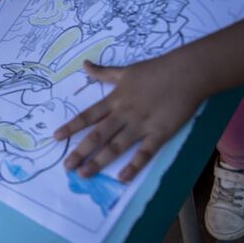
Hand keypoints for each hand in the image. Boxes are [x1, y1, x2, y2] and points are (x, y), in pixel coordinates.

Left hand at [57, 57, 206, 181]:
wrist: (187, 73)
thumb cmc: (156, 70)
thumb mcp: (125, 71)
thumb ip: (103, 73)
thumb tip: (84, 64)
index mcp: (114, 100)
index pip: (87, 116)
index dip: (71, 127)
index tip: (56, 138)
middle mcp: (123, 114)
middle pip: (97, 135)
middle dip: (80, 151)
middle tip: (66, 167)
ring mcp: (141, 125)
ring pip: (115, 146)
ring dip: (98, 161)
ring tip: (83, 174)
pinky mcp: (160, 133)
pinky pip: (144, 153)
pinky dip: (133, 166)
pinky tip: (121, 178)